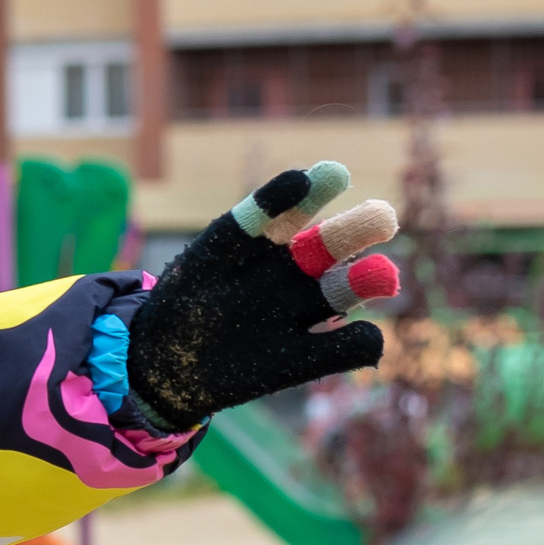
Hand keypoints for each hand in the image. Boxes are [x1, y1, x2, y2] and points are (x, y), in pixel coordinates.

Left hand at [126, 161, 400, 433]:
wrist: (161, 367)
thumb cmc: (181, 305)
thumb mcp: (201, 267)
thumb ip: (240, 234)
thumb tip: (298, 186)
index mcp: (255, 244)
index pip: (282, 214)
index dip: (300, 198)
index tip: (323, 177)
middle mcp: (284, 274)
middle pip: (326, 248)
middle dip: (353, 232)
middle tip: (382, 217)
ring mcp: (296, 314)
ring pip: (340, 292)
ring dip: (364, 284)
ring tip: (383, 277)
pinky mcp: (302, 360)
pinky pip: (343, 350)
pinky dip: (360, 343)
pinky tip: (368, 340)